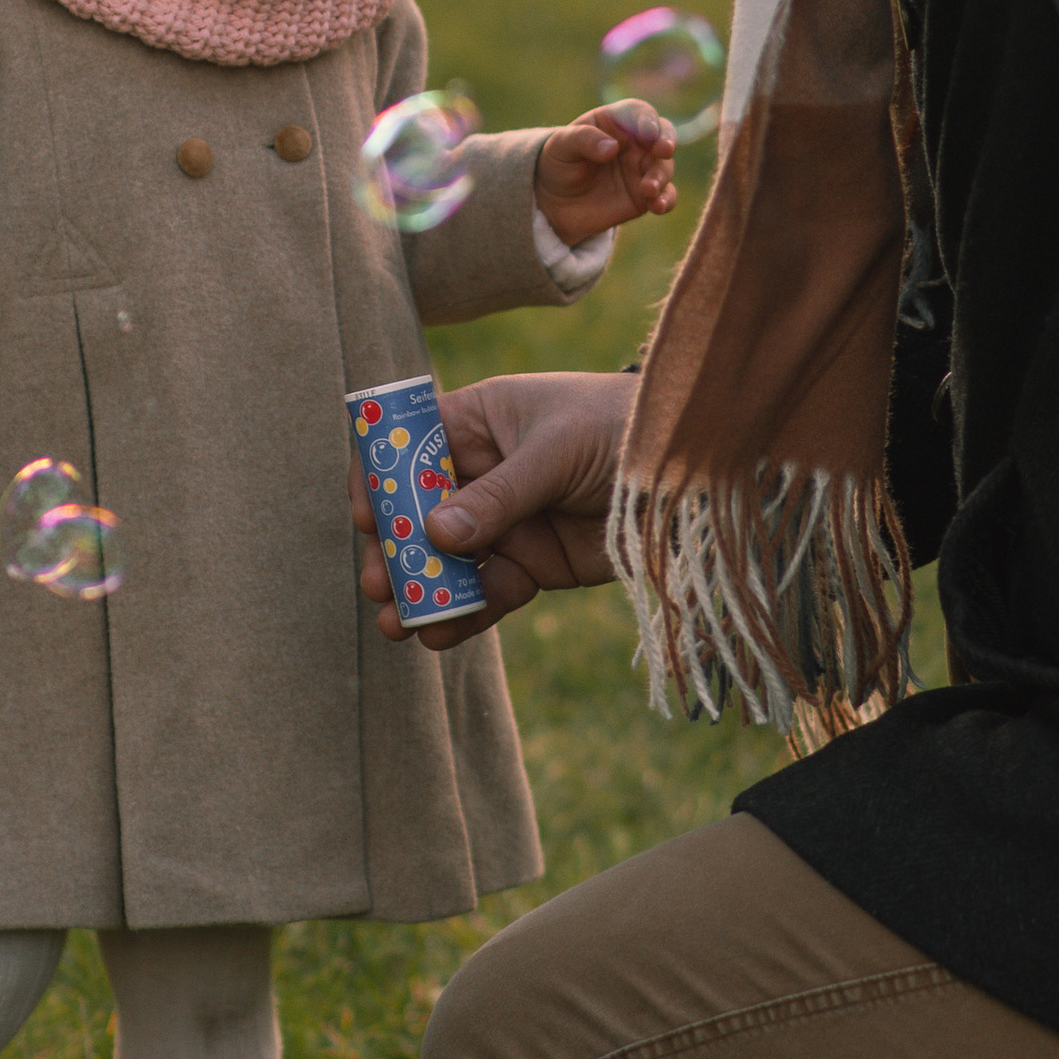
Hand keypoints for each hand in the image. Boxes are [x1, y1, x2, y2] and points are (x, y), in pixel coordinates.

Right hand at [354, 370, 630, 645]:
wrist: (690, 472)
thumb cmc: (619, 428)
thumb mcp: (555, 451)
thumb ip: (499, 494)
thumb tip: (436, 534)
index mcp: (478, 424)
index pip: (409, 449)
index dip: (381, 482)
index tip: (368, 518)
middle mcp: (483, 473)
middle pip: (420, 515)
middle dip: (395, 552)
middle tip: (378, 586)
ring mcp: (507, 522)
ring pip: (449, 563)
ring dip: (422, 592)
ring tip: (397, 624)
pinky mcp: (534, 564)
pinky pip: (489, 593)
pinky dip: (465, 615)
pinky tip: (440, 634)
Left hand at [533, 101, 677, 247]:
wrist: (555, 201)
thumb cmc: (559, 163)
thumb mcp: (561, 146)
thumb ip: (584, 140)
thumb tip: (612, 147)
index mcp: (616, 122)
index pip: (638, 112)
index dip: (646, 119)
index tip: (646, 133)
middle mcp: (635, 142)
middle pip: (662, 134)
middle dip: (667, 140)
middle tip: (664, 150)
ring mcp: (643, 169)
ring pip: (665, 166)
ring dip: (661, 175)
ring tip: (647, 189)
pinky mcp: (646, 196)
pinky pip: (665, 195)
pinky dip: (666, 199)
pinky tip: (657, 206)